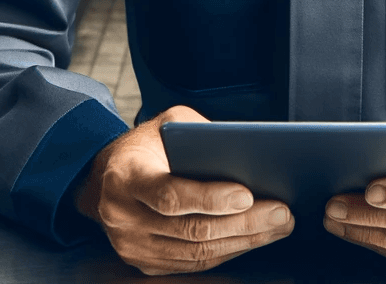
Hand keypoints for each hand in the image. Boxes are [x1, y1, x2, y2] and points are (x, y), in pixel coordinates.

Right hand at [75, 104, 293, 274]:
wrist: (104, 177)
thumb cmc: (146, 144)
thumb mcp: (168, 122)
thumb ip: (200, 133)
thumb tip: (245, 152)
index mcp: (127, 176)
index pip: (170, 195)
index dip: (210, 198)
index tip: (248, 194)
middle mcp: (124, 217)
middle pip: (191, 230)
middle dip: (244, 223)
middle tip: (281, 212)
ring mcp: (133, 246)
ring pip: (196, 253)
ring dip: (243, 241)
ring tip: (278, 226)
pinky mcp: (145, 263)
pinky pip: (192, 263)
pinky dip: (227, 251)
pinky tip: (253, 238)